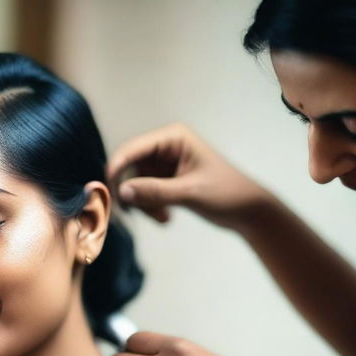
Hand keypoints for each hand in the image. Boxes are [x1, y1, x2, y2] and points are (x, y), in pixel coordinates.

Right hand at [107, 123, 277, 230]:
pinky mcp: (165, 181)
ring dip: (143, 204)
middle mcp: (165, 147)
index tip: (108, 192)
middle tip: (137, 213)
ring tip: (163, 218)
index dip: (117, 168)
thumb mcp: (190, 193)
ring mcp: (164, 165)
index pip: (133, 148)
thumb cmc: (226, 194)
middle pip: (130, 168)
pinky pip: (144, 194)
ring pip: (135, 184)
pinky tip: (166, 218)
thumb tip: (122, 192)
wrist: (247, 211)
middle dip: (133, 192)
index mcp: (173, 137)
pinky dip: (150, 207)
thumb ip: (155, 192)